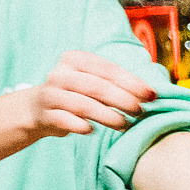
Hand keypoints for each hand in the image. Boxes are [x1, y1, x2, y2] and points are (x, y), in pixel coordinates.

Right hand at [17, 50, 151, 138]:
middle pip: (96, 87)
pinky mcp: (44, 114)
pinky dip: (81, 126)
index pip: (107, 69)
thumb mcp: (92, 79)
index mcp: (74, 59)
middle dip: (123, 100)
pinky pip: (65, 121)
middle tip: (140, 112)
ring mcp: (50, 94)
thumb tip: (151, 94)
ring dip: (108, 116)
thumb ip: (116, 82)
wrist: (38, 108)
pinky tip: (92, 130)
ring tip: (125, 125)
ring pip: (82, 105)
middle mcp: (59, 74)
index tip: (151, 96)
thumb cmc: (76, 93)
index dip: (132, 83)